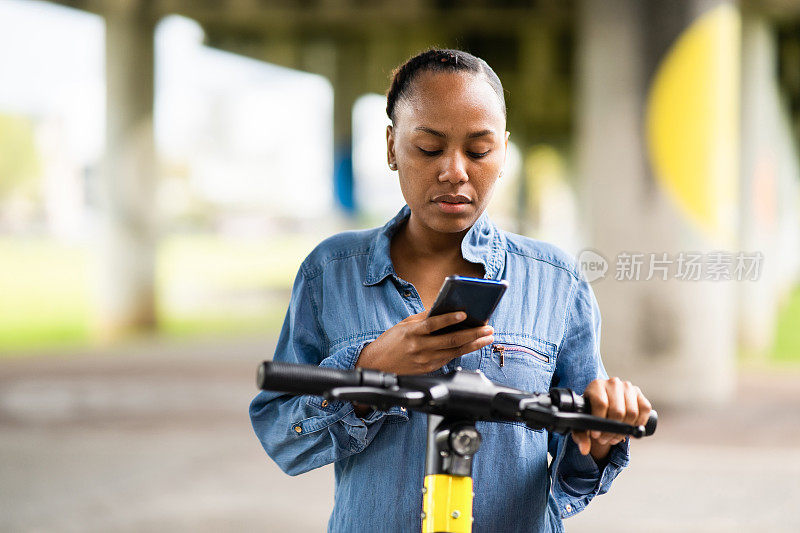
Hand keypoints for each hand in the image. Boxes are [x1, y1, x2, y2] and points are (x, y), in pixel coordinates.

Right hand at [355, 311, 493, 374]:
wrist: (377, 365)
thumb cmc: (390, 342)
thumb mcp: (403, 325)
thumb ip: (423, 318)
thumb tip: (442, 308)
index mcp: (412, 332)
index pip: (433, 324)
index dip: (449, 319)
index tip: (465, 314)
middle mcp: (419, 347)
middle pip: (450, 340)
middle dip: (472, 334)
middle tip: (488, 328)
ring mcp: (425, 360)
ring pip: (454, 351)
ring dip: (473, 344)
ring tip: (487, 337)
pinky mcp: (428, 369)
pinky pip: (448, 359)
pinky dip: (462, 351)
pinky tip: (473, 345)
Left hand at [571, 377, 651, 460]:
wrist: (601, 404)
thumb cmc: (590, 412)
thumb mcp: (581, 422)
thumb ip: (580, 436)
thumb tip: (584, 449)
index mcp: (596, 385)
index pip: (601, 404)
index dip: (600, 422)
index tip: (595, 435)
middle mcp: (613, 383)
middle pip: (618, 411)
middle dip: (611, 431)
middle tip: (605, 439)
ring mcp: (628, 387)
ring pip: (632, 413)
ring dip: (625, 430)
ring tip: (615, 436)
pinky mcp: (639, 393)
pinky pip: (644, 410)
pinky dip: (639, 423)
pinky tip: (629, 430)